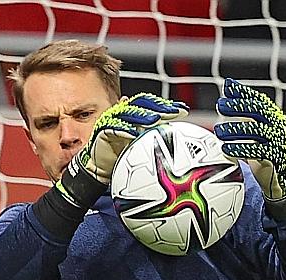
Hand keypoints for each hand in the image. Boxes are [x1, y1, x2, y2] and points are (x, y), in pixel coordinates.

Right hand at [71, 93, 187, 183]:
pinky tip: (133, 134)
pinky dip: (123, 130)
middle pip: (142, 105)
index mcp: (135, 116)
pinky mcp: (103, 131)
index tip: (184, 111)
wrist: (101, 168)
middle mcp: (124, 114)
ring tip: (154, 120)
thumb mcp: (143, 147)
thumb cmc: (123, 156)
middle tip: (173, 112)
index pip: (152, 106)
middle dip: (158, 107)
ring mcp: (113, 121)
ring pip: (128, 113)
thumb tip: (173, 131)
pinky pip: (113, 128)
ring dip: (142, 116)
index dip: (167, 106)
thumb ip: (155, 137)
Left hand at [213, 78, 285, 206]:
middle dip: (238, 106)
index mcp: (271, 114)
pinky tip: (226, 149)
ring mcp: (277, 140)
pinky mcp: (274, 157)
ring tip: (218, 131)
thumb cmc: (260, 145)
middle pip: (259, 111)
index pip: (258, 99)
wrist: (275, 173)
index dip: (243, 93)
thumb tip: (228, 84)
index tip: (227, 89)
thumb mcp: (251, 124)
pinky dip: (241, 149)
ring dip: (235, 129)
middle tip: (220, 106)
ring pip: (257, 131)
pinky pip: (258, 152)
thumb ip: (241, 107)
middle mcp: (277, 124)